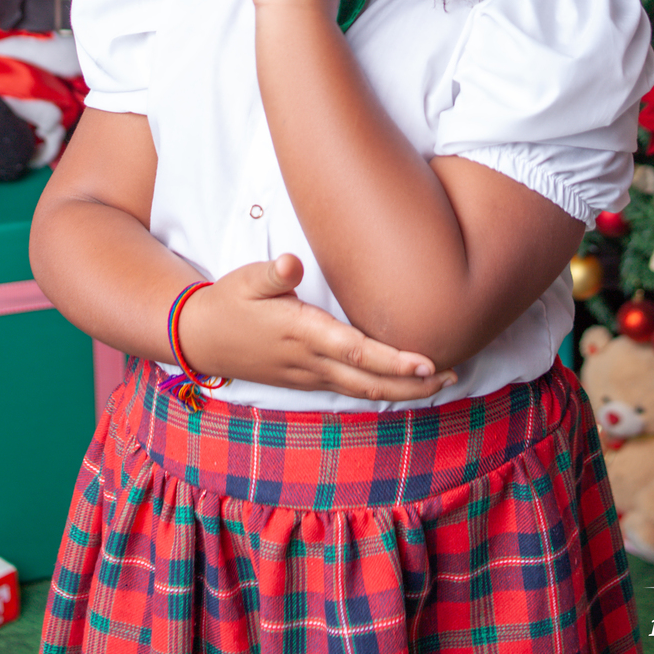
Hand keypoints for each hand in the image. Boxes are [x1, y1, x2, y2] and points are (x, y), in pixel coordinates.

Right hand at [177, 254, 457, 402]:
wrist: (201, 339)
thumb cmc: (229, 302)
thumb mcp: (244, 280)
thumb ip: (271, 273)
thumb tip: (291, 262)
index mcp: (300, 333)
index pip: (355, 351)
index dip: (393, 361)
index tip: (427, 362)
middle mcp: (309, 361)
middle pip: (369, 381)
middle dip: (412, 384)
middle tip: (452, 376)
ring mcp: (308, 376)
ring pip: (363, 391)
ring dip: (403, 391)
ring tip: (441, 383)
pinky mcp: (306, 380)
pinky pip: (351, 391)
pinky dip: (381, 390)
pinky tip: (402, 386)